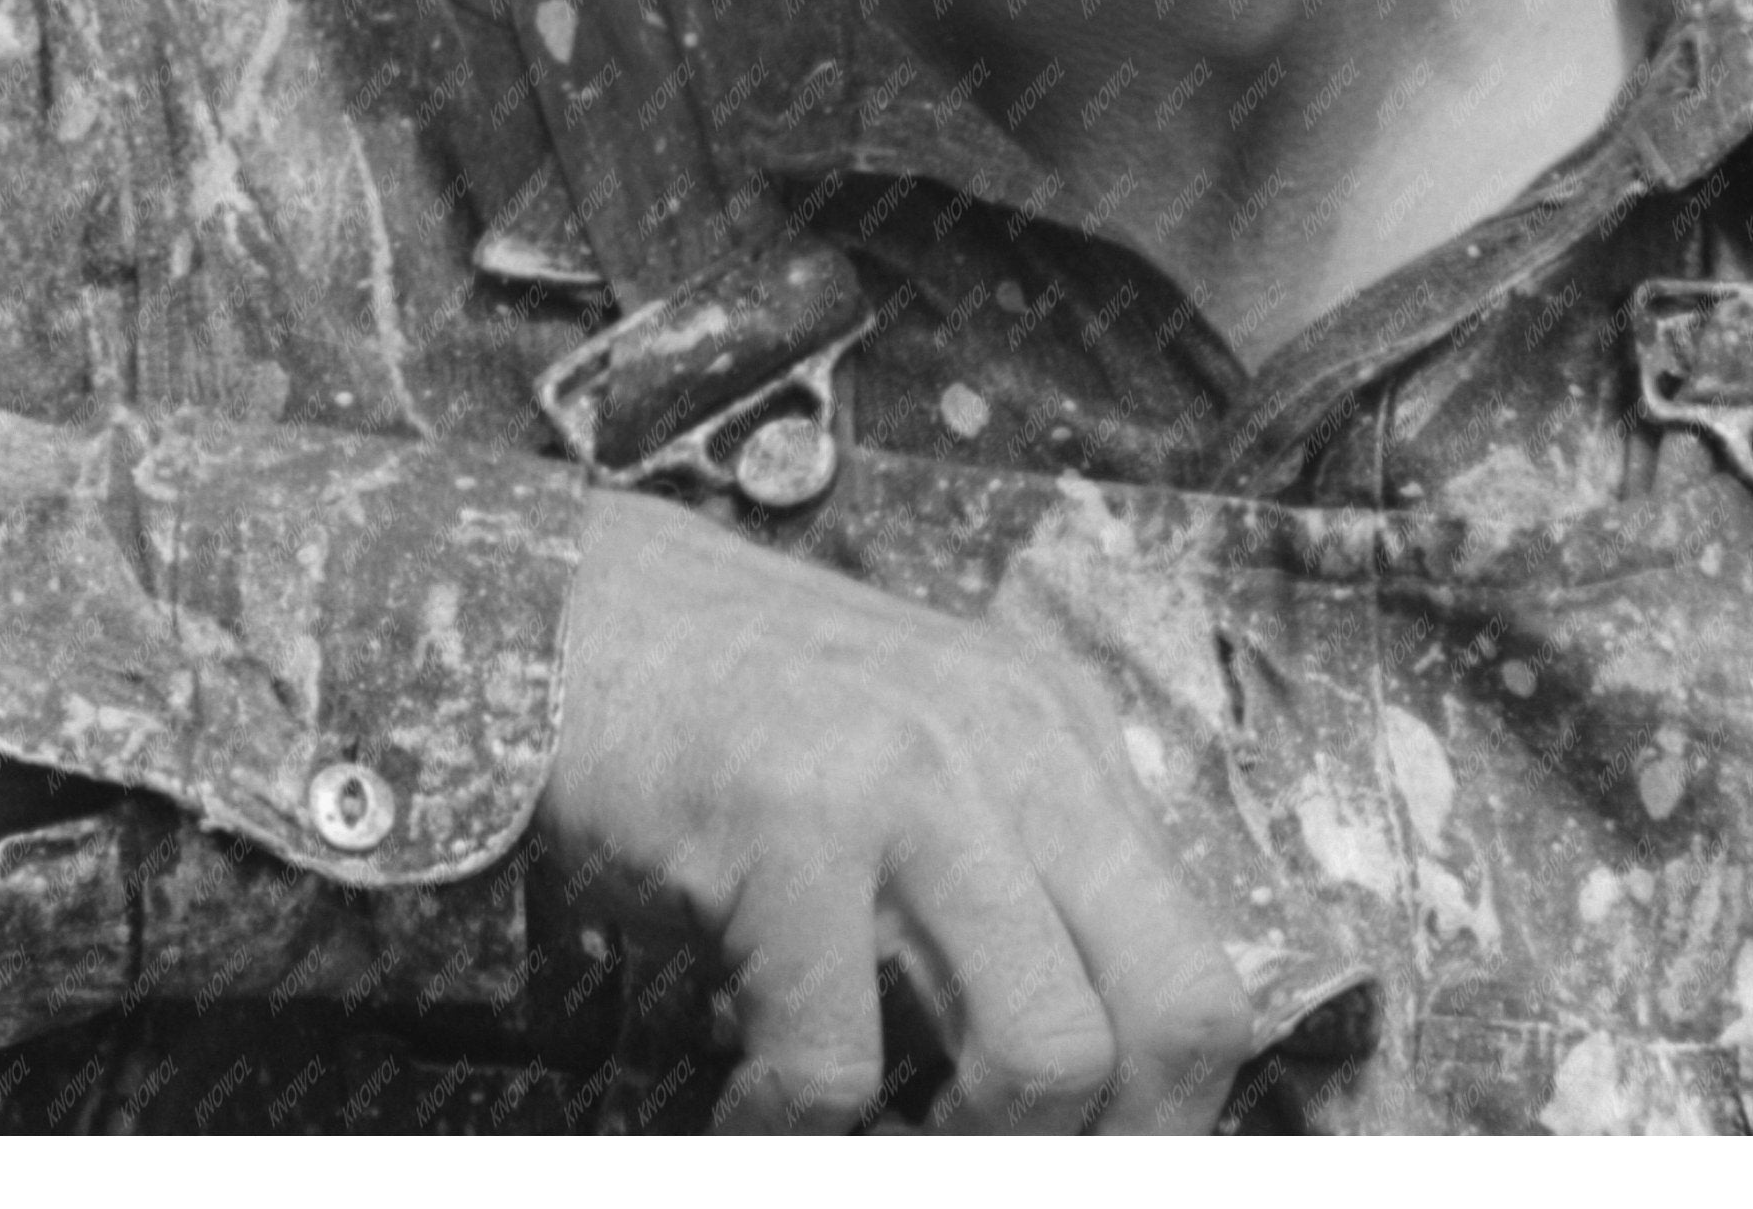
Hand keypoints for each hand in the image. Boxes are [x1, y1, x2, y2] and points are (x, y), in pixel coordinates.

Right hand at [537, 480, 1257, 1134]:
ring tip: (866, 1145)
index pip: (1204, 976)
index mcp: (1059, 733)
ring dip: (956, 1158)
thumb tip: (1078, 1088)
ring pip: (1045, 1056)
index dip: (1164, 1123)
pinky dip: (787, 1134)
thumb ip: (1002, 878)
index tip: (1089, 1167)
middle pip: (1179, 1017)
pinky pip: (838, 1064)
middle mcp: (1014, 737)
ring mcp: (908, 768)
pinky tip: (740, 1113)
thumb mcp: (909, 763)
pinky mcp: (788, 814)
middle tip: (980, 1169)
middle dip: (1105, 1152)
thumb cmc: (716, 710)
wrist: (548, 599)